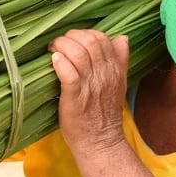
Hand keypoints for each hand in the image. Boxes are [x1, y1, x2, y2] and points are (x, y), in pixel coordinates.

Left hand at [49, 29, 130, 156]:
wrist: (100, 143)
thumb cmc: (104, 113)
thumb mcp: (119, 84)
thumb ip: (120, 60)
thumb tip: (122, 37)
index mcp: (115, 69)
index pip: (102, 38)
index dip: (85, 34)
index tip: (73, 41)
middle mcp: (104, 75)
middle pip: (90, 41)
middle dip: (70, 37)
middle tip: (59, 44)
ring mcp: (90, 86)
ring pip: (78, 53)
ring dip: (62, 46)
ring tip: (53, 51)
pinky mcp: (76, 97)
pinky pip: (69, 73)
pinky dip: (60, 63)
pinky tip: (54, 61)